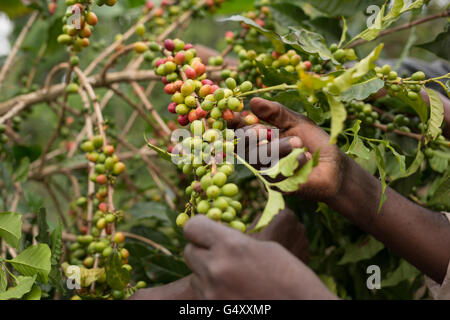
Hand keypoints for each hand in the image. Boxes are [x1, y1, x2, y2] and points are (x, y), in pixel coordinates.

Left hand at [183, 215, 336, 299]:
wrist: (304, 309)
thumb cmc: (292, 278)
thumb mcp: (266, 248)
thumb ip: (235, 240)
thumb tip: (217, 236)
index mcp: (231, 246)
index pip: (192, 227)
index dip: (200, 226)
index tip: (208, 229)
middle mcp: (216, 269)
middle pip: (188, 251)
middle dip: (202, 250)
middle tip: (220, 253)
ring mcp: (212, 294)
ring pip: (194, 275)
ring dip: (207, 273)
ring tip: (233, 277)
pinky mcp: (213, 311)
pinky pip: (202, 295)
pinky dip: (213, 292)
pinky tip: (235, 292)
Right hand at [228, 98, 346, 202]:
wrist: (335, 166)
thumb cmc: (315, 142)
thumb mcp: (296, 121)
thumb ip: (275, 112)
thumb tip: (253, 101)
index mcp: (261, 138)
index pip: (239, 130)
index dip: (231, 122)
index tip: (230, 114)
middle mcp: (260, 155)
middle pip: (242, 147)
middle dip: (251, 136)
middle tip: (264, 130)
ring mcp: (268, 172)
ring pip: (258, 159)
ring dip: (278, 148)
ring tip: (298, 142)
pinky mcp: (279, 186)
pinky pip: (276, 174)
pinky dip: (293, 162)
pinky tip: (306, 158)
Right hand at [249, 208, 308, 262]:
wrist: (264, 278)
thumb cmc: (255, 252)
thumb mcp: (251, 231)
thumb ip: (261, 218)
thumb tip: (265, 214)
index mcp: (286, 217)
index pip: (283, 209)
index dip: (276, 214)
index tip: (269, 219)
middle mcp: (299, 228)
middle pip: (290, 223)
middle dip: (282, 227)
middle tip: (269, 236)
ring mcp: (305, 244)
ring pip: (296, 236)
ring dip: (287, 239)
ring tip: (274, 250)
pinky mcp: (306, 257)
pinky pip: (298, 249)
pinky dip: (292, 251)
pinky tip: (280, 260)